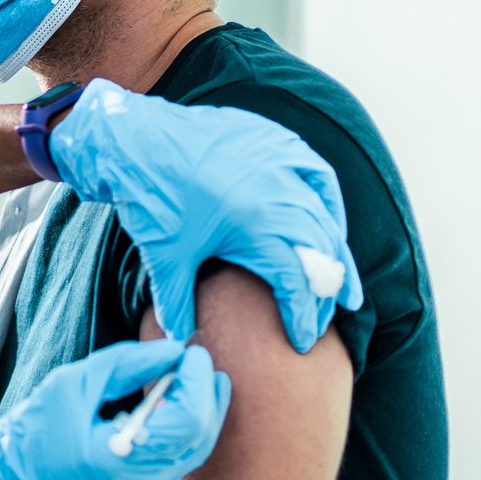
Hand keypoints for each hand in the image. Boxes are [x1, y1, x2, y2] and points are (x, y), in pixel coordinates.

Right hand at [0, 338, 230, 479]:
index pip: (185, 423)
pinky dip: (182, 431)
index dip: (196, 382)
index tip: (191, 352)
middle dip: (207, 395)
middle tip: (197, 361)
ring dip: (200, 413)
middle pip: (198, 441)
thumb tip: (173, 351)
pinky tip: (173, 405)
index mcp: (117, 461)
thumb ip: (128, 364)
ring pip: (192, 455)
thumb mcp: (75, 382)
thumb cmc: (33, 429)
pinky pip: (175, 464)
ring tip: (192, 377)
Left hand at [49, 79, 362, 350]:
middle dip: (324, 293)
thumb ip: (177, 305)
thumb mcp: (165, 258)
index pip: (297, 280)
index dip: (304, 315)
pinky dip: (330, 204)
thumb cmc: (151, 198)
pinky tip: (331, 225)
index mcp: (256, 224)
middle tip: (323, 321)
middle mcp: (278, 191)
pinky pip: (318, 174)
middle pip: (319, 252)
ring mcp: (280, 161)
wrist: (134, 138)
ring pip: (325, 216)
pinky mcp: (274, 141)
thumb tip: (179, 341)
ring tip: (346, 290)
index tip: (303, 341)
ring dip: (337, 254)